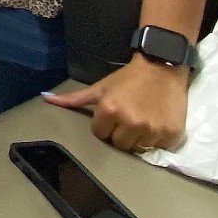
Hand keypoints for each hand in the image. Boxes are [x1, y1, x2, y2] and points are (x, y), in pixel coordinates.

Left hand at [42, 54, 188, 152]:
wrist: (162, 68)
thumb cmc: (128, 78)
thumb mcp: (101, 88)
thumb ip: (74, 98)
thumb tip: (45, 99)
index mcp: (110, 110)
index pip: (100, 134)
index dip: (104, 124)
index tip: (112, 114)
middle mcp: (131, 122)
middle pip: (119, 145)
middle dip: (120, 133)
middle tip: (128, 117)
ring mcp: (153, 130)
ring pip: (139, 148)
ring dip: (139, 137)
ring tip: (143, 120)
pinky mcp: (172, 134)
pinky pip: (159, 148)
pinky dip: (157, 139)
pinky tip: (156, 123)